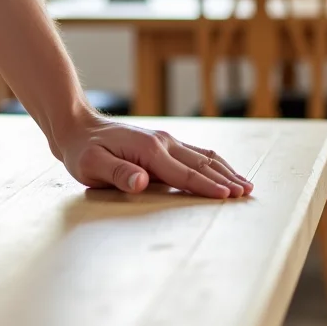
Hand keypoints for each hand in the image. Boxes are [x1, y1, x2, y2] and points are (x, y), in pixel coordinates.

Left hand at [54, 112, 253, 198]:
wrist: (79, 128)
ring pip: (204, 157)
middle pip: (202, 165)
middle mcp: (164, 143)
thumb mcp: (92, 165)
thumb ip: (117, 174)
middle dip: (226, 180)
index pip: (184, 173)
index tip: (227, 196)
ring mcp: (166, 141)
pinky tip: (225, 173)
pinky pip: (197, 154)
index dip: (206, 187)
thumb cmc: (84, 152)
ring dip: (226, 171)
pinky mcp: (165, 144)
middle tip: (247, 195)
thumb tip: (141, 182)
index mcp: (149, 150)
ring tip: (246, 185)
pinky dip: (215, 165)